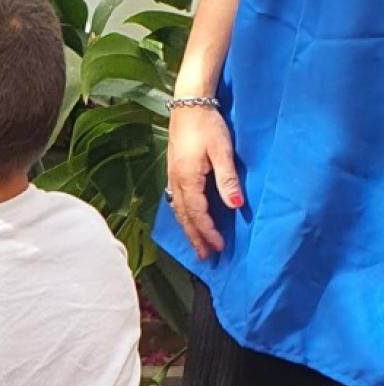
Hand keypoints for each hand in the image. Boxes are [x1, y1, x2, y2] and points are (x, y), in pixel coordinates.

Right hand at [167, 105, 242, 258]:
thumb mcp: (222, 151)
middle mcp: (176, 181)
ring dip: (188, 229)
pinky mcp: (174, 172)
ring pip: (179, 211)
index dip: (208, 232)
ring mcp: (173, 177)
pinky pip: (176, 202)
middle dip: (195, 238)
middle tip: (204, 257)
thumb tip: (236, 206)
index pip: (198, 213)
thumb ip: (228, 180)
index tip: (220, 246)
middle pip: (185, 217)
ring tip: (196, 245)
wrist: (189, 105)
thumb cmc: (208, 125)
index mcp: (188, 179)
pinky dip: (183, 216)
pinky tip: (187, 220)